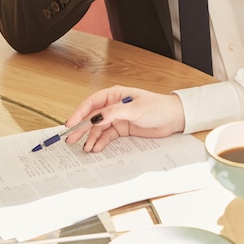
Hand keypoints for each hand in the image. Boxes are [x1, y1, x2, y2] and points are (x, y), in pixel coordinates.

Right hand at [64, 86, 184, 151]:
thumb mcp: (135, 109)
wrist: (173, 118)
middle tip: (70, 139)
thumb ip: (114, 113)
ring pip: (98, 128)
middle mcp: (114, 106)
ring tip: (85, 148)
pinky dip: (101, 142)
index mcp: (115, 95)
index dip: (79, 112)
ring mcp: (117, 118)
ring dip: (91, 138)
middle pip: (92, 116)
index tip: (71, 123)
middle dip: (81, 128)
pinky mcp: (122, 129)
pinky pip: (107, 136)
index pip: (92, 102)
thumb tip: (96, 117)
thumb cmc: (158, 107)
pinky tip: (96, 148)